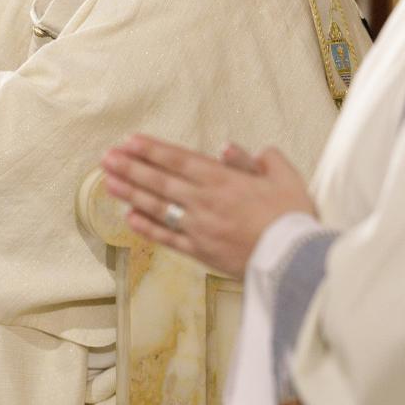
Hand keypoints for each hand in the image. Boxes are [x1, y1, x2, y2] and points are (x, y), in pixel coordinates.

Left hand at [100, 135, 314, 277]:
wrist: (297, 262)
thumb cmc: (294, 218)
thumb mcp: (286, 179)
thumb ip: (262, 160)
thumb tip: (235, 150)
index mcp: (224, 180)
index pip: (179, 160)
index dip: (152, 150)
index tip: (129, 141)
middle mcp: (205, 202)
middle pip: (160, 181)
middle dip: (131, 167)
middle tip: (107, 158)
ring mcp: (199, 228)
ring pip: (157, 207)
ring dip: (131, 193)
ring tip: (109, 182)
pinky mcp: (201, 251)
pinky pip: (167, 237)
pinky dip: (147, 227)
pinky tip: (130, 218)